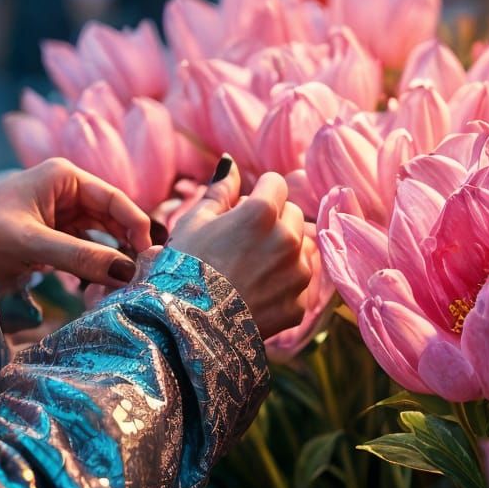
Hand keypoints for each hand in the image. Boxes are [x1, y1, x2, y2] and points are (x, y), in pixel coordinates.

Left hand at [0, 158, 156, 297]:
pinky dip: (94, 272)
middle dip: (126, 249)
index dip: (137, 226)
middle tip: (140, 281)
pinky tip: (95, 292)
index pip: (115, 200)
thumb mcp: (31, 243)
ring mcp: (62, 216)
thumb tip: (126, 272)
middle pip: (113, 220)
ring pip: (102, 239)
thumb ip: (78, 256)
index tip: (152, 258)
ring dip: (111, 264)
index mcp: (64, 177)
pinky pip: (86, 254)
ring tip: (118, 291)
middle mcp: (67, 192)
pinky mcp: (54, 240)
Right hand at [167, 160, 309, 338]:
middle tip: (244, 237)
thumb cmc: (187, 266)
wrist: (190, 325)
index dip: (258, 192)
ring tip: (251, 265)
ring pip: (301, 246)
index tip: (242, 207)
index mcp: (262, 212)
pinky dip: (283, 282)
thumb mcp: (196, 221)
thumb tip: (231, 162)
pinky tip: (256, 290)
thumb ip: (220, 190)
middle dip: (274, 218)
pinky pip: (298, 282)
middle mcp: (288, 239)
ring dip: (283, 249)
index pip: (276, 183)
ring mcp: (297, 274)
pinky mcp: (299, 304)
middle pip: (292, 212)